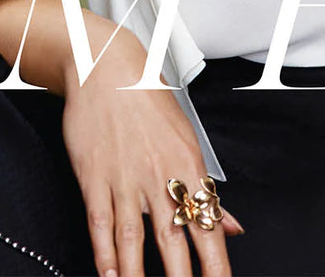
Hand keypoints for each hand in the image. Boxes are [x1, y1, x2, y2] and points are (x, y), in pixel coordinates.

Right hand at [61, 32, 241, 276]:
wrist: (106, 68)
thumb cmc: (146, 99)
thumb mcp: (187, 138)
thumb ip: (207, 188)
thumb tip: (230, 224)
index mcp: (188, 167)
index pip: (207, 228)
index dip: (216, 268)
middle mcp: (158, 177)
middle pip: (173, 242)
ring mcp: (124, 178)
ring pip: (134, 241)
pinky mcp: (94, 176)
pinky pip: (100, 223)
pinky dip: (104, 253)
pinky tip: (108, 273)